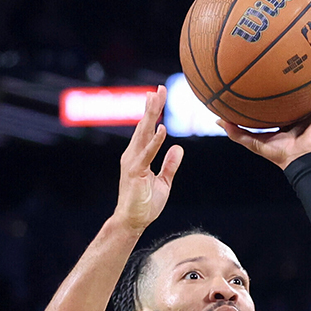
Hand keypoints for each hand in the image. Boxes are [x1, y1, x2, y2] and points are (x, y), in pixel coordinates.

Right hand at [116, 86, 183, 233]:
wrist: (132, 222)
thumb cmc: (145, 203)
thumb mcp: (164, 182)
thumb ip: (170, 165)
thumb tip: (178, 149)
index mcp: (140, 155)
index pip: (147, 129)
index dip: (153, 112)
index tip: (159, 94)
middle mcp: (133, 155)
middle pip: (144, 126)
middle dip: (152, 106)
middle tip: (159, 88)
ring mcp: (133, 162)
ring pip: (143, 134)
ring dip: (151, 116)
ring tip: (157, 99)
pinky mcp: (136, 172)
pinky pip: (147, 154)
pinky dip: (155, 141)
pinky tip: (162, 129)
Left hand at [217, 62, 310, 169]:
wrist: (299, 161)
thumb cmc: (278, 153)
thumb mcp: (253, 141)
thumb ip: (236, 132)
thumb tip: (216, 121)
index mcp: (288, 116)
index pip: (284, 96)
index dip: (280, 82)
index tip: (274, 65)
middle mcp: (303, 111)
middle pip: (304, 87)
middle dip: (304, 71)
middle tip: (300, 51)